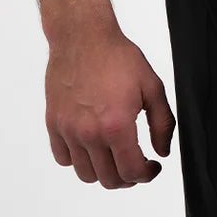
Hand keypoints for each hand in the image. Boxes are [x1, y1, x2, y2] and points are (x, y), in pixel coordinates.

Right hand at [45, 26, 175, 188]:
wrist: (83, 37)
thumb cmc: (117, 57)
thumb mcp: (153, 88)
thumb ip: (163, 124)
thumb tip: (162, 152)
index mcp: (116, 125)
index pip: (132, 172)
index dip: (147, 175)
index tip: (152, 166)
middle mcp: (89, 133)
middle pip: (109, 180)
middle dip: (129, 177)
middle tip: (137, 163)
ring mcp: (68, 130)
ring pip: (85, 174)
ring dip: (104, 172)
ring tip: (114, 156)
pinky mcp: (53, 123)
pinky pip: (63, 158)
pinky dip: (78, 159)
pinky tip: (92, 146)